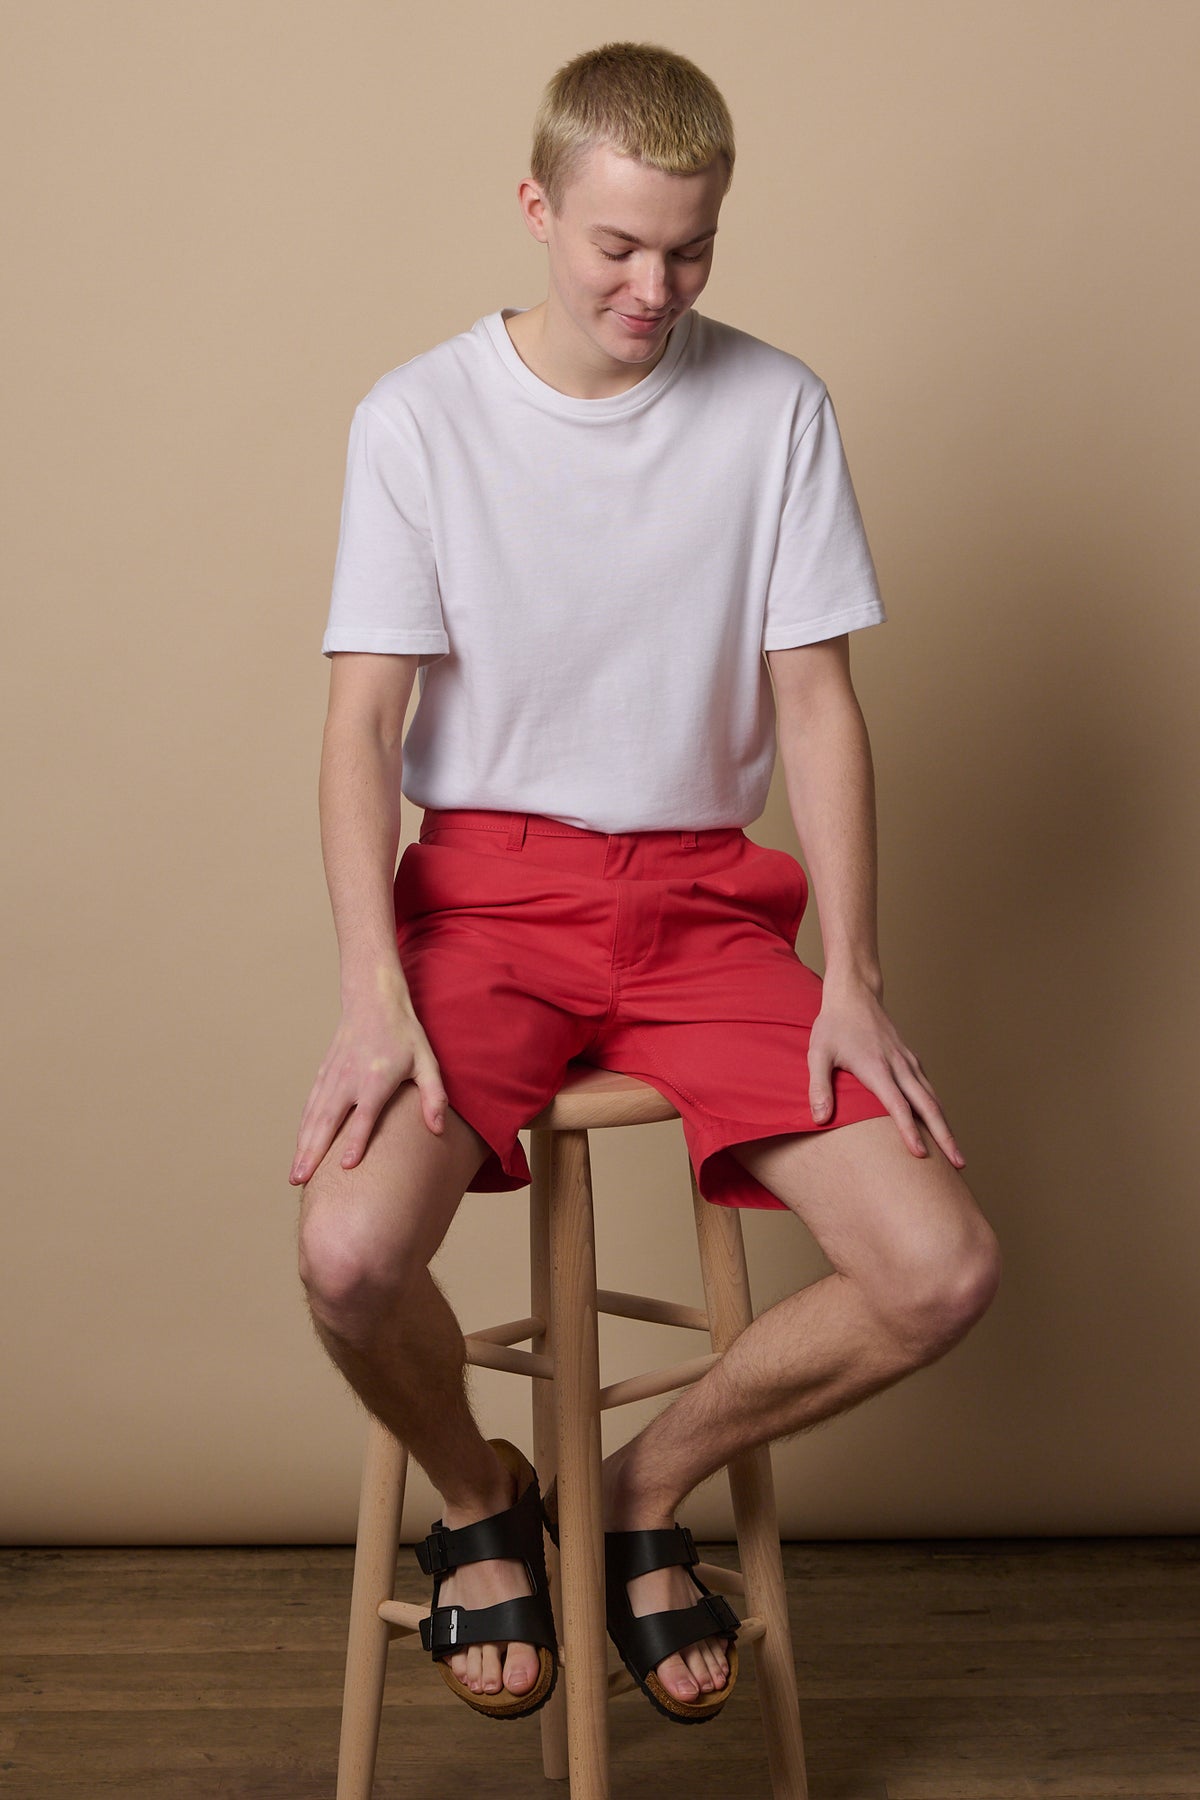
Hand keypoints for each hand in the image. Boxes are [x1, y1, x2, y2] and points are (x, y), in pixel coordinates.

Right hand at [289, 985, 447, 1184]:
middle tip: (301, 1180)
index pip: (364, 1116)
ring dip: (302, 1146)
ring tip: (295, 1175)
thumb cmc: (404, 1034)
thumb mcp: (427, 1061)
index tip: (346, 1167)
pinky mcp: (323, 1074)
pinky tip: (299, 1146)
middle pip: (328, 1122)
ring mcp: (333, 1077)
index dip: (356, 1141)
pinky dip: (303, 1128)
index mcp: (376, 1079)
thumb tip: (438, 1130)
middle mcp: (349, 1080)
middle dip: (313, 1153)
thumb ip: (434, 1096)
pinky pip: (310, 1106)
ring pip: (314, 1117)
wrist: (373, 1001)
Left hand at [806, 975, 964, 1167]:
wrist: (855, 994)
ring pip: (933, 1098)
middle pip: (928, 1106)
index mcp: (877, 1068)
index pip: (898, 1105)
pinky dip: (937, 1109)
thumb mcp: (817, 1053)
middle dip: (944, 1136)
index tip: (920, 1154)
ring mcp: (908, 1062)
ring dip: (946, 1126)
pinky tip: (940, 1125)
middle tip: (959, 1163)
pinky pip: (928, 1088)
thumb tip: (819, 1119)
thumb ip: (818, 1086)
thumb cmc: (834, 1025)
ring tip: (956, 1154)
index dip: (909, 1131)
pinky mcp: (910, 1060)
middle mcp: (899, 1066)